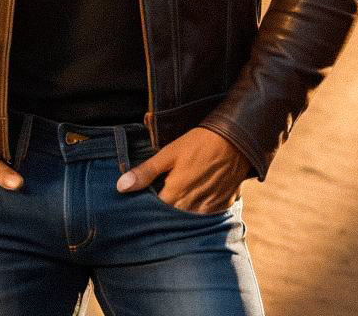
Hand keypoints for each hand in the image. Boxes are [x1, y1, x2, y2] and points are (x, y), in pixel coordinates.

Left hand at [116, 127, 251, 213]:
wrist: (236, 139)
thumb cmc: (199, 143)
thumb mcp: (169, 153)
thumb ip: (145, 172)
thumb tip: (120, 187)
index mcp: (176, 195)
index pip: (155, 213)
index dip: (148, 208)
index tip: (142, 202)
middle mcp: (192, 207)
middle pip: (172, 218)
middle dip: (165, 212)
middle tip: (161, 198)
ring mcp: (210, 208)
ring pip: (190, 219)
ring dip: (182, 212)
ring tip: (179, 198)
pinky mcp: (223, 204)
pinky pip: (207, 215)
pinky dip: (200, 209)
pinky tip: (197, 197)